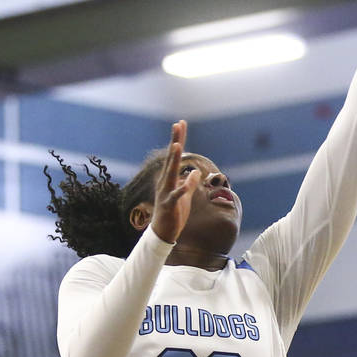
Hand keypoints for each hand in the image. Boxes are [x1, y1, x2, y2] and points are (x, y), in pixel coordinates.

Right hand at [150, 120, 200, 245]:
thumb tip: (194, 172)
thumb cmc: (173, 214)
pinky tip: (188, 178)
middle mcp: (165, 182)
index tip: (181, 124)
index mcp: (170, 179)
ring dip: (173, 159)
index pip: (175, 156)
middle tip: (178, 125)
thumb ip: (189, 184)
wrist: (162, 233)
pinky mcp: (168, 205)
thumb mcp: (184, 196)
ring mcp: (165, 193)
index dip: (178, 140)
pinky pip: (176, 195)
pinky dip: (182, 187)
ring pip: (170, 173)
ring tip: (177, 145)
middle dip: (175, 141)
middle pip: (171, 159)